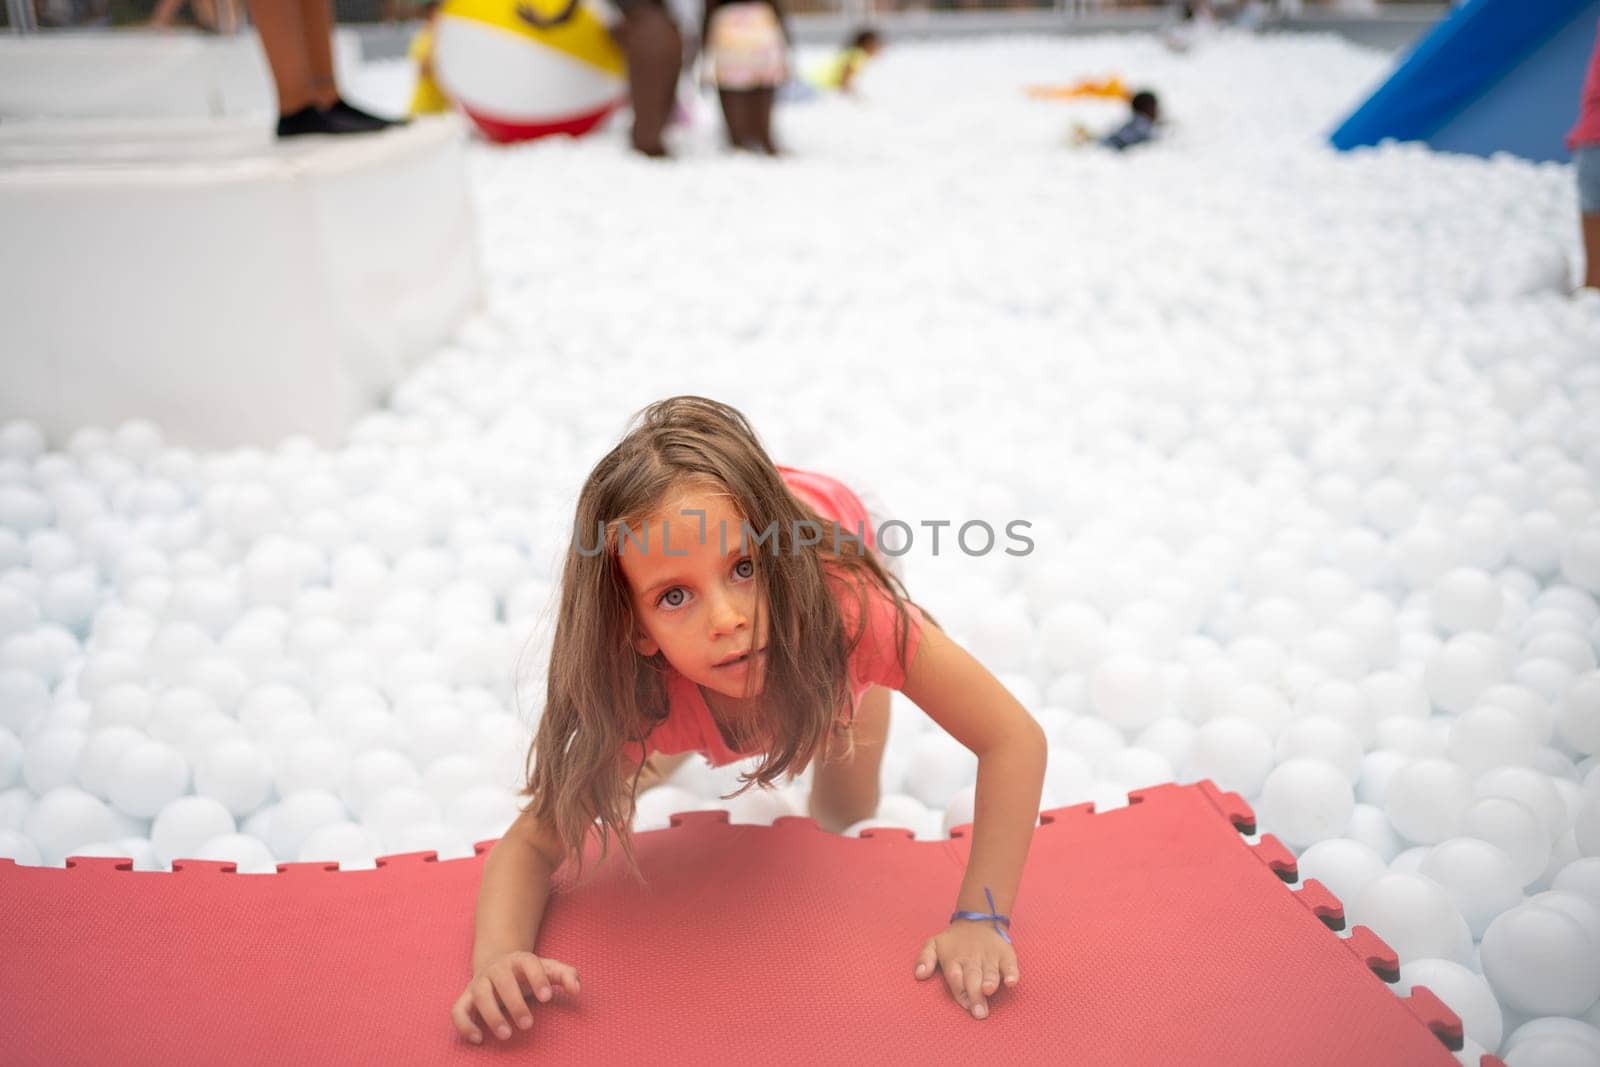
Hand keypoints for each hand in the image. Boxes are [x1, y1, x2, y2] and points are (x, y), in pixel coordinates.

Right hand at [451, 951, 579, 1043]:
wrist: (497, 964)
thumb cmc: (528, 972)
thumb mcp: (549, 969)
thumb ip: (566, 975)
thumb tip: (576, 990)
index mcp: (520, 959)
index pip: (529, 962)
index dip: (538, 978)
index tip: (547, 998)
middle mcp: (497, 968)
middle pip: (503, 981)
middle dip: (515, 1003)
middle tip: (528, 1025)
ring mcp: (479, 982)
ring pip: (480, 995)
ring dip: (491, 1015)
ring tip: (506, 1035)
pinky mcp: (466, 997)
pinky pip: (458, 1010)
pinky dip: (464, 1024)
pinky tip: (478, 1039)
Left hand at [914, 921, 1018, 1018]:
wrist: (978, 920)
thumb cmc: (954, 941)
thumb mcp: (934, 944)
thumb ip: (925, 958)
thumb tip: (919, 975)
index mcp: (954, 960)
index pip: (955, 977)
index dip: (960, 991)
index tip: (965, 1005)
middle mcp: (972, 959)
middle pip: (972, 977)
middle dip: (975, 995)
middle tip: (979, 1012)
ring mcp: (989, 956)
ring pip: (990, 971)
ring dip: (990, 981)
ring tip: (988, 991)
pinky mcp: (1005, 954)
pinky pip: (1010, 964)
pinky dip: (1012, 973)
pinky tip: (1011, 982)